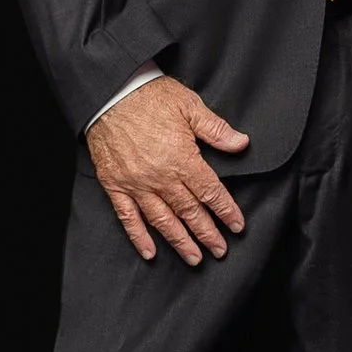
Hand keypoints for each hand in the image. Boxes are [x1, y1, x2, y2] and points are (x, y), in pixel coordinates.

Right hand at [87, 75, 250, 263]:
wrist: (109, 92)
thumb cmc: (150, 96)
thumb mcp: (189, 106)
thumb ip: (216, 130)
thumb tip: (242, 143)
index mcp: (182, 159)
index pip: (210, 193)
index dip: (226, 211)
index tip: (237, 226)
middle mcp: (160, 177)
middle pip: (189, 212)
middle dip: (207, 234)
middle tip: (220, 251)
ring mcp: (136, 184)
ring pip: (162, 220)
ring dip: (180, 242)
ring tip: (194, 258)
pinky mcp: (115, 185)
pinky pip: (128, 217)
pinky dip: (139, 237)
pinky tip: (150, 252)